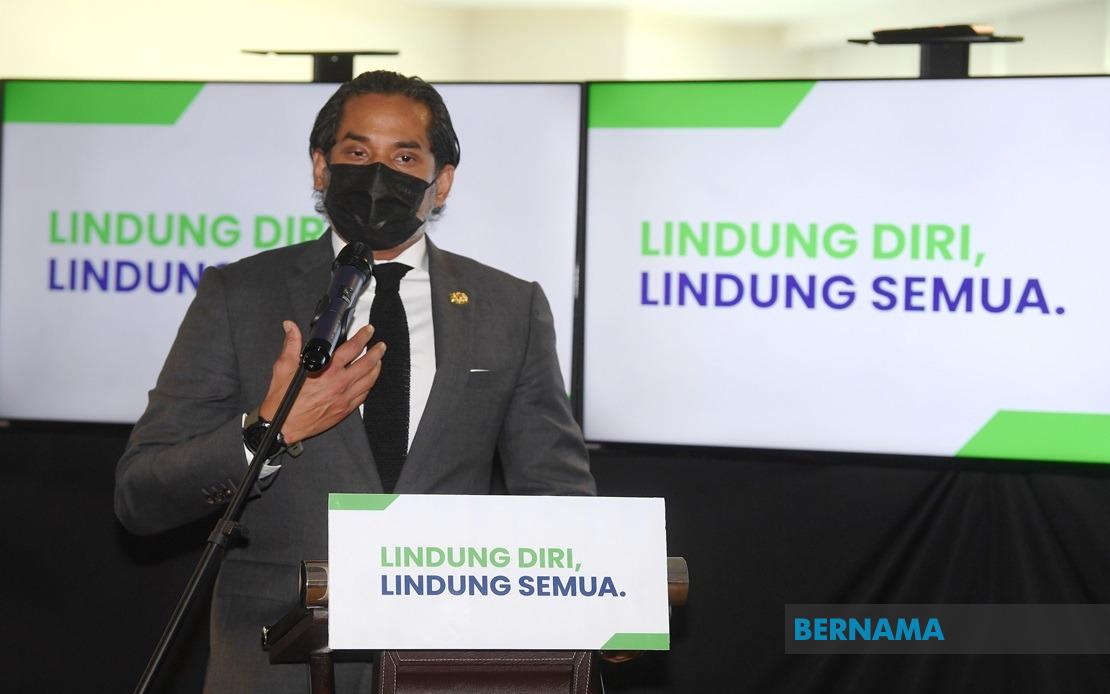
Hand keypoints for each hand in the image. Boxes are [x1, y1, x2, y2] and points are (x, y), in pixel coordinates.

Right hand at [259, 320, 384, 443]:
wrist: (283, 426)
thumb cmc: (283, 400)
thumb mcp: (284, 367)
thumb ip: (291, 344)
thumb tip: (291, 327)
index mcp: (327, 370)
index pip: (352, 348)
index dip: (363, 337)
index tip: (368, 331)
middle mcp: (339, 384)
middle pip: (367, 364)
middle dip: (377, 352)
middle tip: (381, 346)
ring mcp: (344, 398)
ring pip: (369, 380)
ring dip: (376, 368)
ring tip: (379, 360)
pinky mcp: (344, 410)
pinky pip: (363, 396)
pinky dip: (369, 386)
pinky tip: (369, 381)